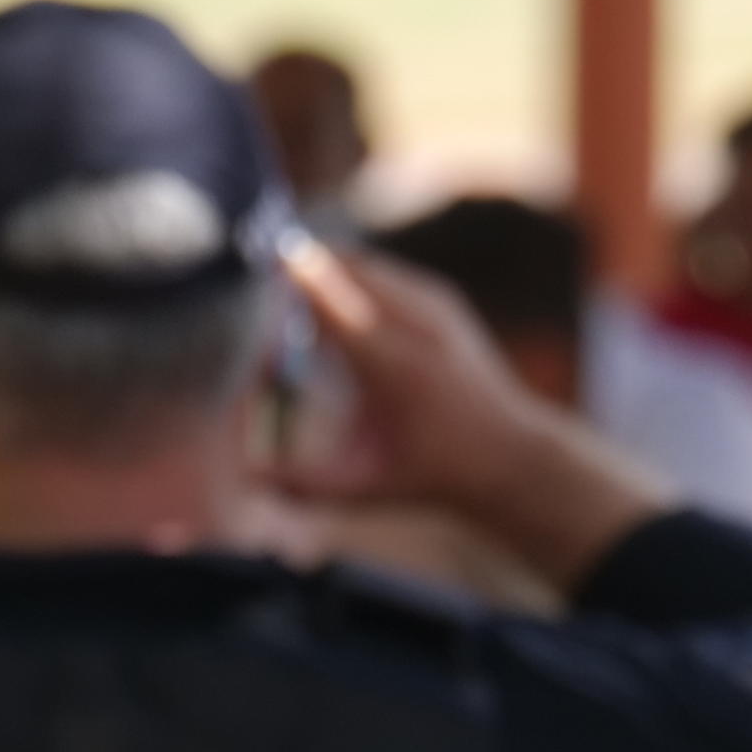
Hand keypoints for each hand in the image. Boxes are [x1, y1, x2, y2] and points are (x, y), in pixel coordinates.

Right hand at [263, 237, 670, 592]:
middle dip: (299, 266)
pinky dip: (349, 274)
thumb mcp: (358, 488)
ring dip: (322, 266)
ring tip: (278, 282)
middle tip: (251, 280)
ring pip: (363, 263)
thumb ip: (298, 480)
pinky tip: (321, 292)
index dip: (288, 279)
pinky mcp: (441, 300)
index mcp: (394, 369)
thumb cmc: (425, 475)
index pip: (331, 300)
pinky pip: (382, 272)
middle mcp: (418, 326)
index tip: (246, 276)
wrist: (507, 456)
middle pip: (345, 266)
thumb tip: (243, 472)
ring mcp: (434, 307)